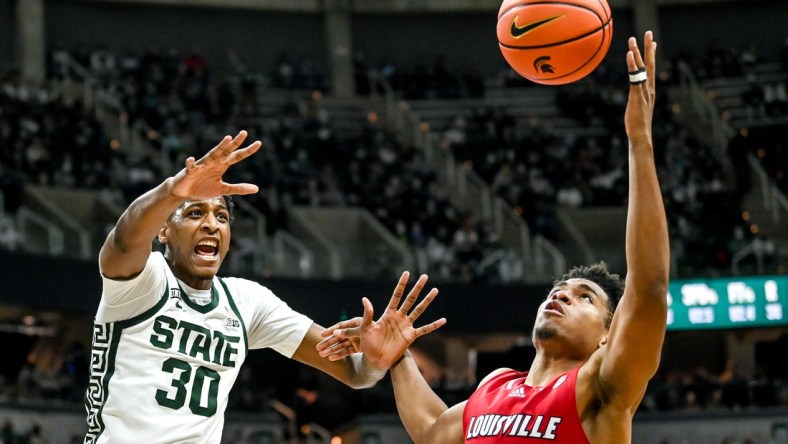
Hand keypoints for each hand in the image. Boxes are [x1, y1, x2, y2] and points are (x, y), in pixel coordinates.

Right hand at [170, 130, 261, 199]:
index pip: (237, 156)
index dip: (247, 151)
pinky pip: (190, 166)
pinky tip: (191, 159)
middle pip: (226, 151)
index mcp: (222, 165)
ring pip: (212, 154)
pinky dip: (190, 163)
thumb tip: (257, 189)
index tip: (259, 143)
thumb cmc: (203, 188)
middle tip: (245, 133)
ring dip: (219, 147)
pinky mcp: (190, 172)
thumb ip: (238, 188)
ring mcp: (202, 165)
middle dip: (235, 143)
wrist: (185, 192)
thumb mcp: (223, 190)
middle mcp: (213, 162)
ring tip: (227, 139)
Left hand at [316, 271, 446, 368]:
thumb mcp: (365, 327)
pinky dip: (434, 325)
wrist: (375, 359)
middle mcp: (399, 317)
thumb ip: (368, 314)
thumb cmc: (368, 344)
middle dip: (417, 288)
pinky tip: (443, 320)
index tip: (406, 273)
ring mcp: (406, 326)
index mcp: (388, 313)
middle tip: (424, 276)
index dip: (401, 285)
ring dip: (427, 301)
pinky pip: (425, 329)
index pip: (397, 296)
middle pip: (410, 299)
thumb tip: (365, 298)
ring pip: (419, 310)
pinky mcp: (411, 336)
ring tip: (435, 290)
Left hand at [625, 31, 656, 147]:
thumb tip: (635, 98)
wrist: (641, 136)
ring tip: (632, 39)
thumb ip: (638, 100)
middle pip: (650, 64)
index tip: (653, 42)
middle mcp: (648, 89)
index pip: (651, 69)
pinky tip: (629, 55)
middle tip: (648, 32)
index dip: (652, 55)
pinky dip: (632, 66)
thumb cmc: (638, 125)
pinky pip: (634, 78)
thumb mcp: (638, 109)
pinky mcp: (636, 97)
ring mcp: (643, 92)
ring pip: (641, 69)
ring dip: (637, 53)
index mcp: (649, 91)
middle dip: (649, 48)